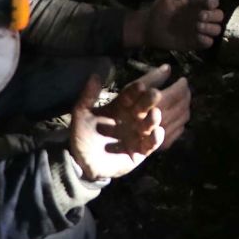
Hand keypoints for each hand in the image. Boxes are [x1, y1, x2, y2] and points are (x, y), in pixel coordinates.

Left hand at [69, 65, 190, 180]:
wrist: (82, 162)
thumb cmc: (82, 136)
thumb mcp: (81, 114)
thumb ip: (88, 96)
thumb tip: (95, 75)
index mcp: (119, 106)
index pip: (131, 93)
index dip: (137, 88)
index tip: (141, 84)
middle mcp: (131, 118)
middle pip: (144, 106)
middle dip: (150, 100)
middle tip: (155, 94)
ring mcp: (137, 134)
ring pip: (150, 123)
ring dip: (154, 118)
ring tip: (155, 114)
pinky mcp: (140, 151)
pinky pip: (151, 143)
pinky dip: (156, 138)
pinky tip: (156, 132)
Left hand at [127, 0, 225, 50]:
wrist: (149, 27)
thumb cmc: (160, 8)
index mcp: (198, 3)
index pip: (214, 1)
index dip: (213, 3)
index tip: (207, 4)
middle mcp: (202, 16)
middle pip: (219, 16)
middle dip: (213, 16)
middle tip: (200, 16)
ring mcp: (200, 30)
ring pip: (216, 30)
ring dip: (210, 28)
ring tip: (197, 26)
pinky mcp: (195, 42)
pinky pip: (208, 42)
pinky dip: (206, 40)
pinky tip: (197, 36)